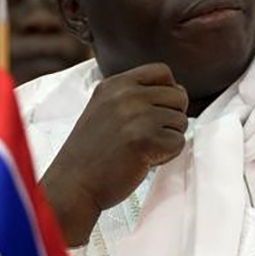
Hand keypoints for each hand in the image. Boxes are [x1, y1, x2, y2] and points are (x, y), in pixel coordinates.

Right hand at [41, 63, 188, 245]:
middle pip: (178, 96)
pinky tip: (143, 161)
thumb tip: (180, 90)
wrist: (73, 184)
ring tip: (140, 149)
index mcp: (116, 84)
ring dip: (167, 139)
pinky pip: (179, 143)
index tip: (155, 112)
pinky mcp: (146, 140)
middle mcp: (127, 94)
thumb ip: (134, 95)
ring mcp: (137, 116)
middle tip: (147, 136)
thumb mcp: (105, 108)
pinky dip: (166, 156)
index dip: (168, 91)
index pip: (162, 71)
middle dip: (170, 118)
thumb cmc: (92, 151)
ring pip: (181, 121)